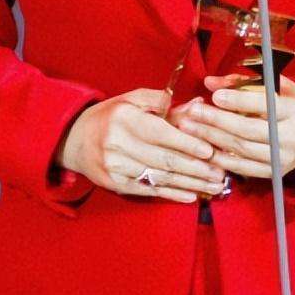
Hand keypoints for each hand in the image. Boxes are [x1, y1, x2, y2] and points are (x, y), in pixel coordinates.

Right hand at [58, 88, 226, 203]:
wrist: (76, 139)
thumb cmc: (112, 116)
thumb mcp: (132, 100)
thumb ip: (164, 101)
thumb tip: (197, 106)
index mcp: (125, 118)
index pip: (160, 133)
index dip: (186, 143)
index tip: (209, 150)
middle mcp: (118, 143)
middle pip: (163, 159)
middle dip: (195, 167)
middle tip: (219, 172)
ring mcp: (116, 166)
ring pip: (159, 177)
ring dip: (189, 183)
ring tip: (212, 185)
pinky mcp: (115, 184)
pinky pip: (148, 190)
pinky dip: (171, 193)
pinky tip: (191, 195)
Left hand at [167, 73, 294, 177]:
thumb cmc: (286, 103)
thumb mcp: (272, 86)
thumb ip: (241, 82)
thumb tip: (210, 82)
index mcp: (294, 110)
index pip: (264, 105)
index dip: (238, 100)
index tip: (214, 96)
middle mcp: (291, 137)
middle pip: (248, 129)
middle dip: (217, 120)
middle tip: (193, 112)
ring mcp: (283, 158)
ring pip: (242, 149)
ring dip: (213, 138)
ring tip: (191, 128)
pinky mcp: (273, 172)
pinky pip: (243, 167)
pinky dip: (221, 159)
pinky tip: (204, 148)